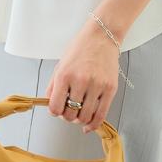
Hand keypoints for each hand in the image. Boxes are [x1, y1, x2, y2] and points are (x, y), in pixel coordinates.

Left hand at [44, 17, 119, 133]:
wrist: (101, 36)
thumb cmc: (80, 48)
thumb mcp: (61, 64)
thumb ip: (53, 86)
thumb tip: (50, 105)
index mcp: (64, 74)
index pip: (55, 107)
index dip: (55, 111)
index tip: (57, 108)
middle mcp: (80, 81)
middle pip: (70, 115)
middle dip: (67, 116)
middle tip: (69, 109)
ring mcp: (96, 85)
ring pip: (85, 117)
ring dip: (80, 119)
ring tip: (79, 111)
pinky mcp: (110, 89)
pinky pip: (101, 115)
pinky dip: (93, 124)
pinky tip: (89, 125)